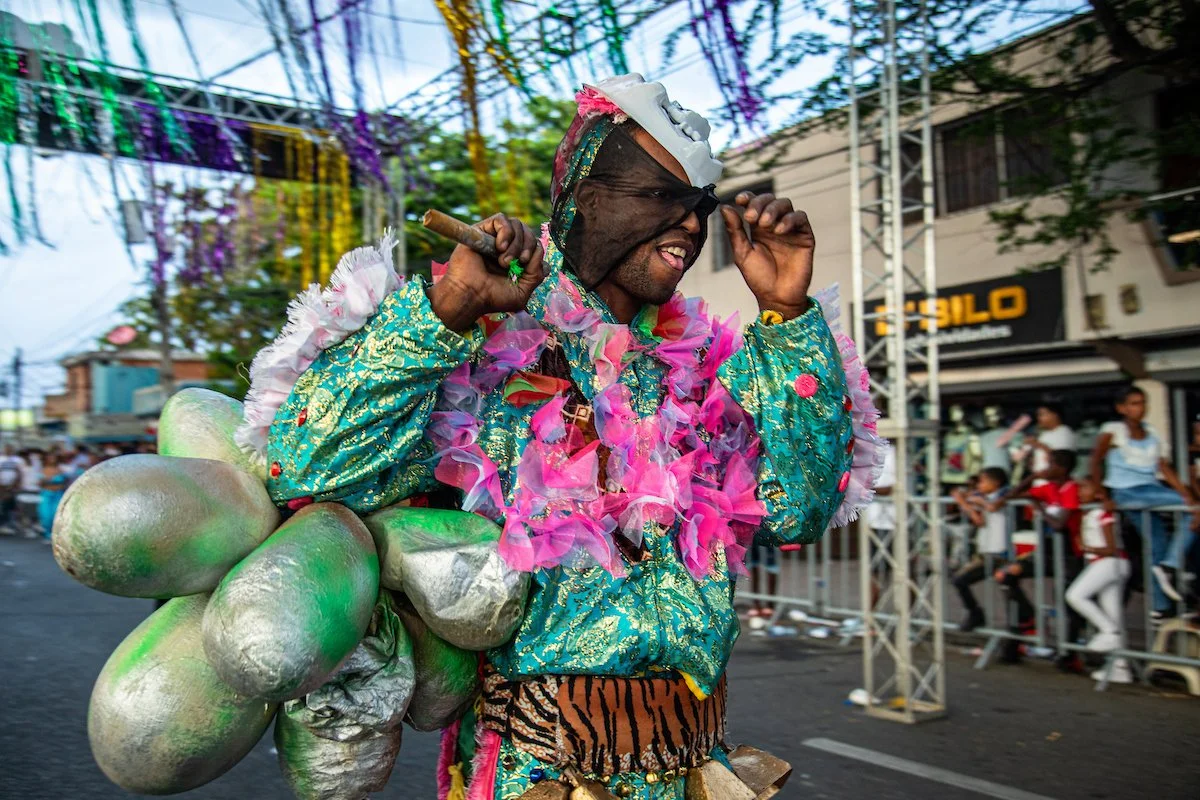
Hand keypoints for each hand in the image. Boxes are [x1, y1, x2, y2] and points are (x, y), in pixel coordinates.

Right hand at [427, 213, 545, 331]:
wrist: (471, 295)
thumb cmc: (493, 298)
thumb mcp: (522, 292)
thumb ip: (537, 273)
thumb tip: (539, 252)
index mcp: (517, 261)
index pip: (536, 245)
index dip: (536, 252)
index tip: (527, 266)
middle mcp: (507, 248)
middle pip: (529, 233)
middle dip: (529, 246)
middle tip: (520, 261)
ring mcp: (494, 238)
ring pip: (517, 224)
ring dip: (516, 243)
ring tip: (504, 261)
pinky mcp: (482, 230)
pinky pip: (501, 219)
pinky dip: (506, 232)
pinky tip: (500, 247)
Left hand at [719, 191, 813, 319]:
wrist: (777, 297)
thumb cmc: (759, 278)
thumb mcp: (742, 253)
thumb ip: (735, 231)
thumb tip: (725, 207)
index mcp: (758, 228)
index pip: (754, 204)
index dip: (748, 197)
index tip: (740, 199)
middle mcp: (774, 225)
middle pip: (770, 200)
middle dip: (759, 203)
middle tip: (751, 217)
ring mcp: (790, 229)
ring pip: (785, 204)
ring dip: (773, 209)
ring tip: (764, 224)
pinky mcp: (804, 236)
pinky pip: (800, 218)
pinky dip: (789, 220)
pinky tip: (779, 231)